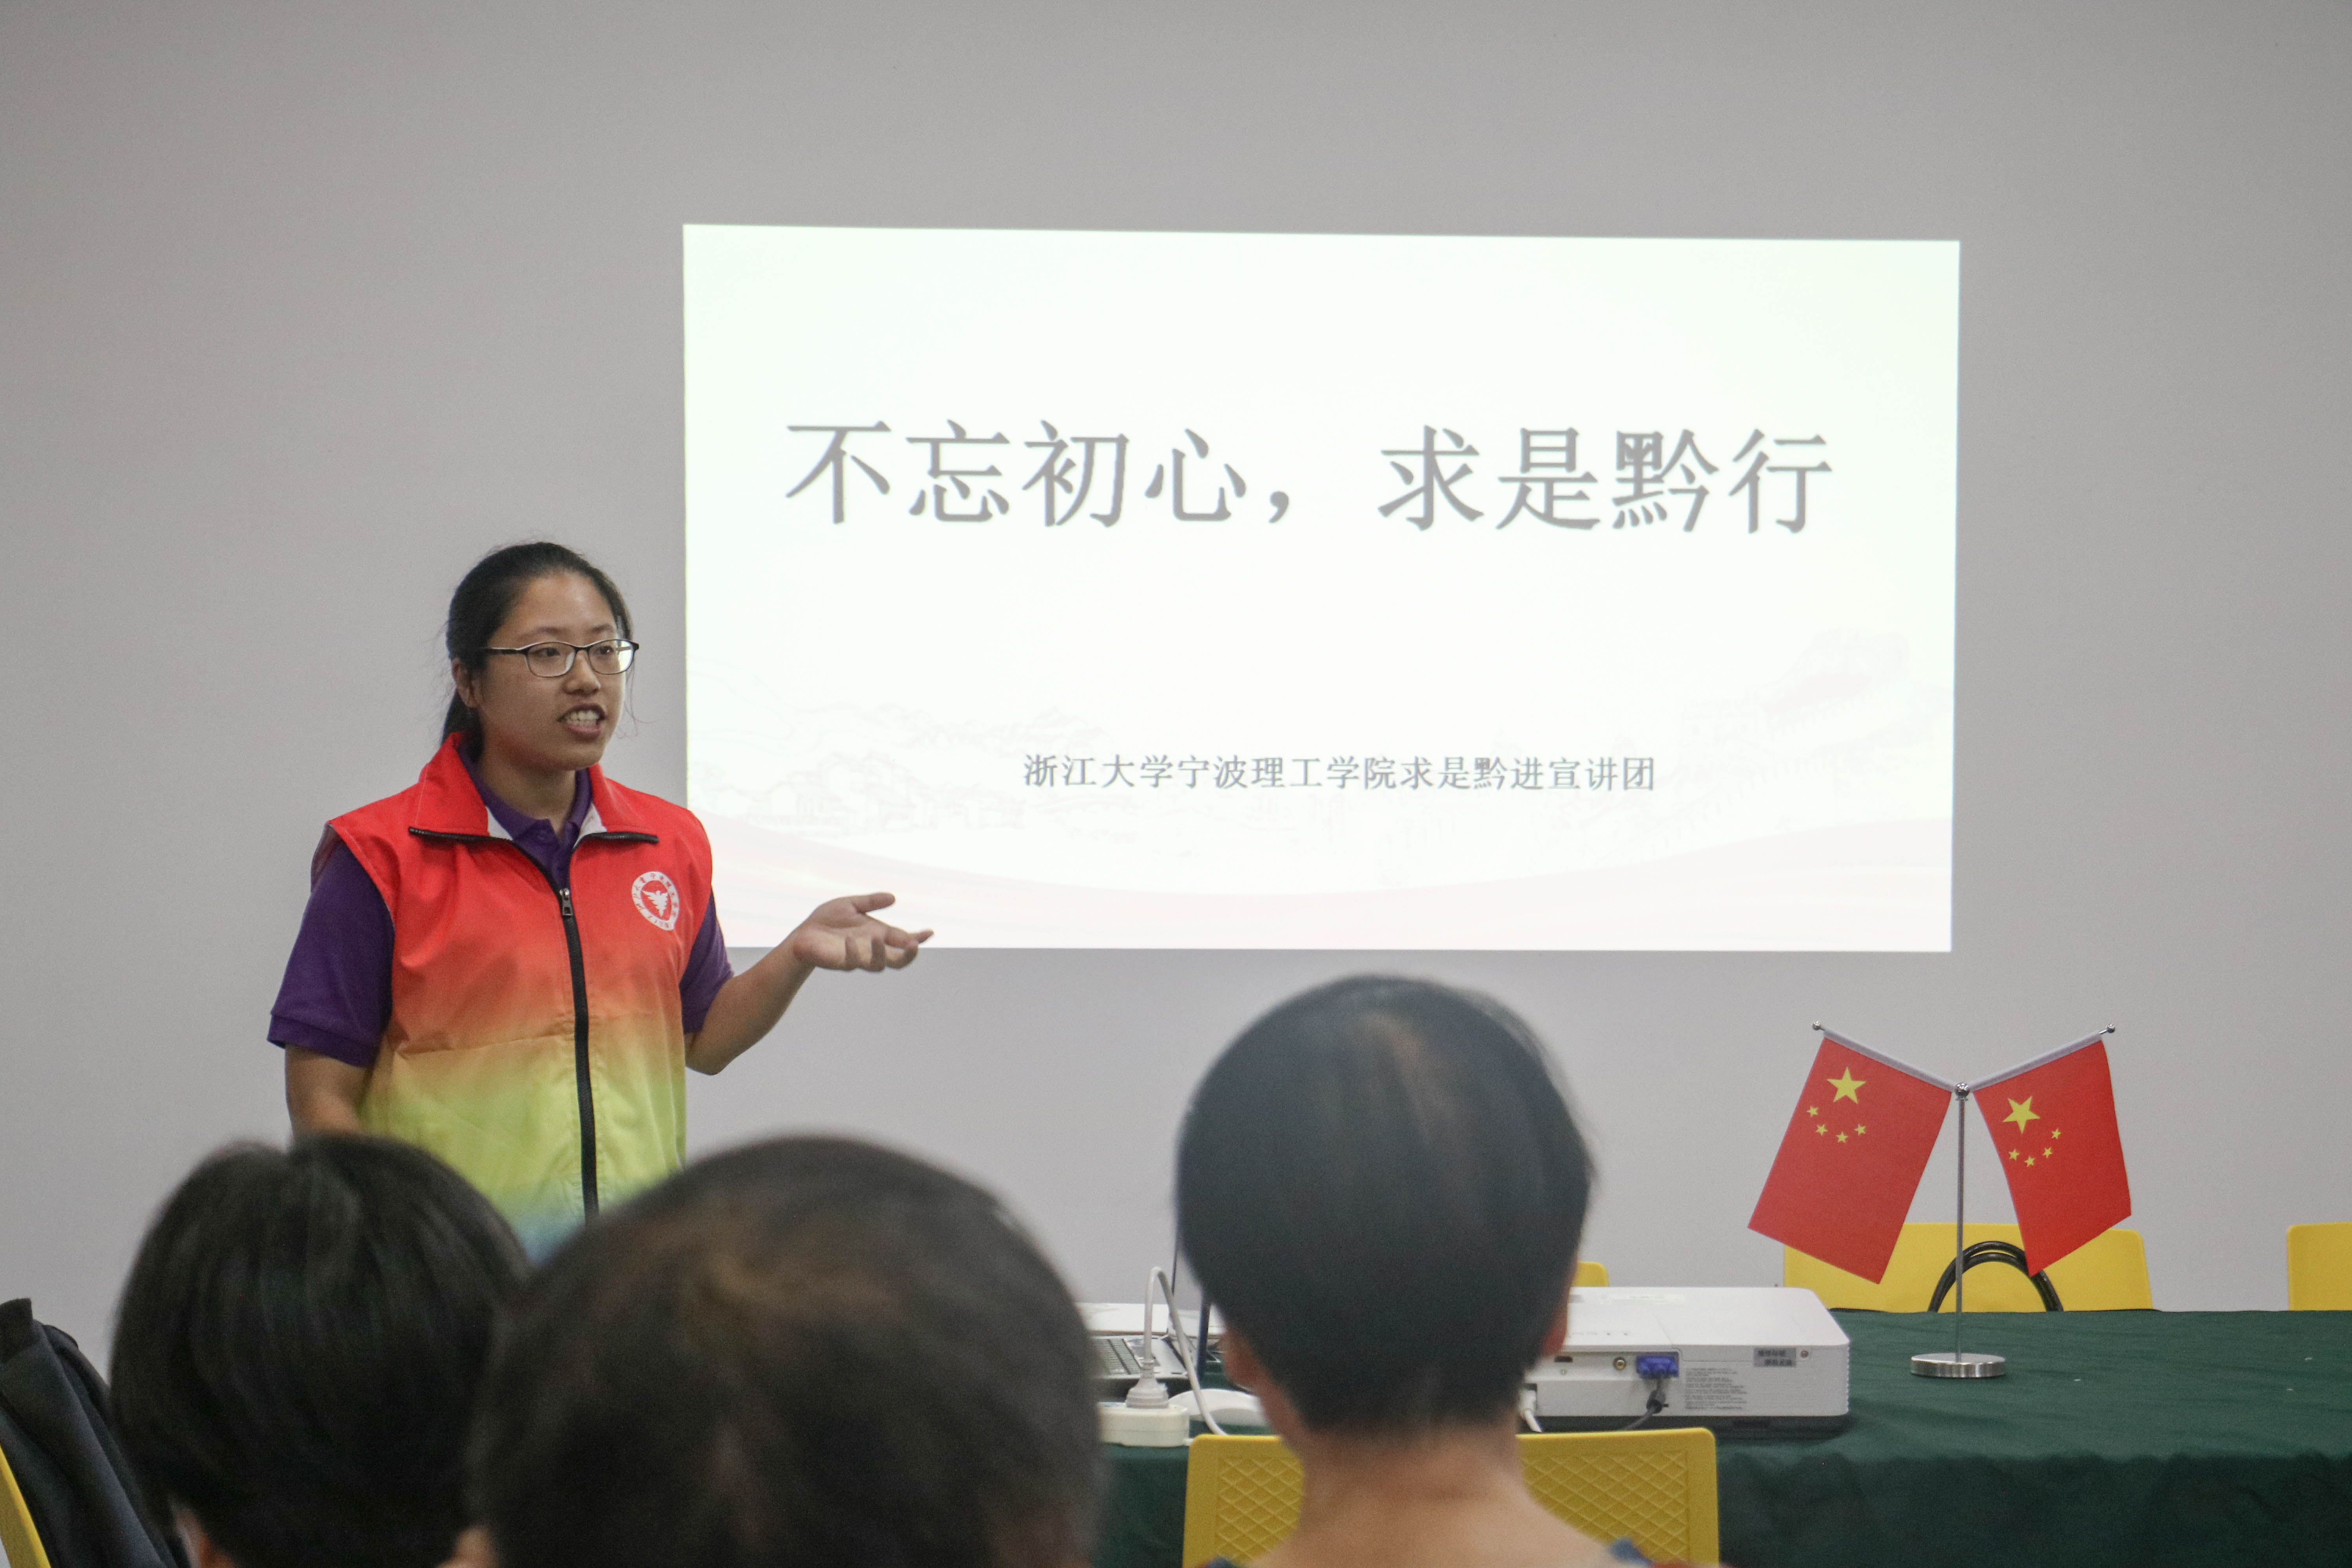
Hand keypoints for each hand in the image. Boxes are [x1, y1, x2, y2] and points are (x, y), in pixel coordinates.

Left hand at [784, 892, 931, 972]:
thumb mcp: (850, 905)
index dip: (918, 938)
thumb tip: (893, 897)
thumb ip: (871, 902)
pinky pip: (852, 962)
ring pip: (879, 965)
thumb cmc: (826, 922)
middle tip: (913, 945)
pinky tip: (849, 940)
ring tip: (878, 937)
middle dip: (909, 955)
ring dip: (882, 954)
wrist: (802, 935)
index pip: (903, 939)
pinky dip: (853, 952)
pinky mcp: (841, 963)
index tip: (929, 932)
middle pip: (899, 961)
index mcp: (877, 936)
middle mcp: (871, 950)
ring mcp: (858, 959)